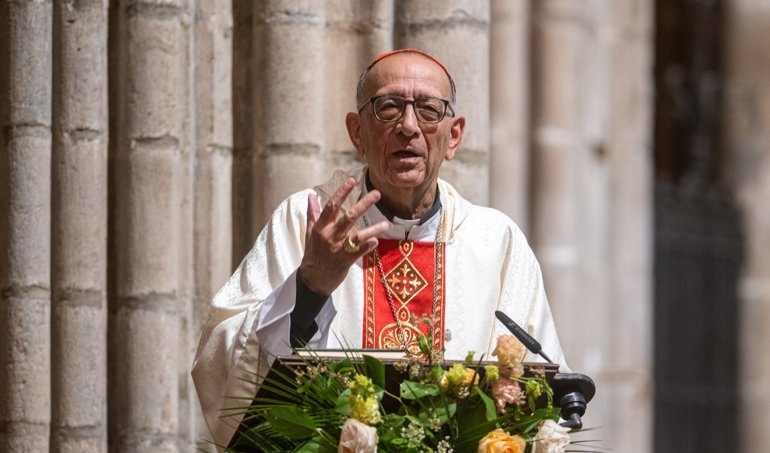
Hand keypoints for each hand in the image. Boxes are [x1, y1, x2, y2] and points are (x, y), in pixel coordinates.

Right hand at [299, 177, 388, 295]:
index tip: (352, 180)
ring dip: (373, 229)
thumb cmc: (312, 254)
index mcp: (320, 227)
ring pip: (358, 235)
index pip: (331, 206)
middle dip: (364, 204)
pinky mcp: (345, 261)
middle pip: (348, 216)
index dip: (342, 192)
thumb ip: (312, 214)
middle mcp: (329, 236)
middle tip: (377, 193)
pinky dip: (369, 245)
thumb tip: (311, 196)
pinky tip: (377, 241)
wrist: (312, 280)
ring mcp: (338, 249)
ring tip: (386, 224)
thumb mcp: (309, 233)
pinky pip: (360, 251)